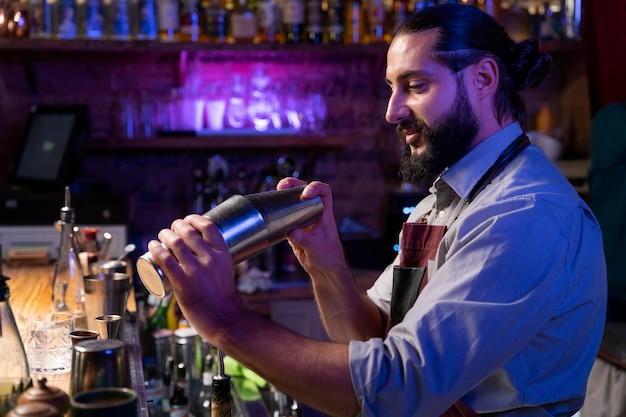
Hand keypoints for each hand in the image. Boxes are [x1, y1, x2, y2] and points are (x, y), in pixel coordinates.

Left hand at [147, 214, 244, 335]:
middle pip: (189, 232)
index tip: (188, 220)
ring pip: (175, 243)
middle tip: (171, 229)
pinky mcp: (182, 282)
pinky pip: (165, 260)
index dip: (195, 219)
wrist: (223, 318)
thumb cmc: (223, 297)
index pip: (208, 227)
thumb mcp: (225, 270)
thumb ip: (214, 258)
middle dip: (176, 226)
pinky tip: (153, 246)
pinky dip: (156, 249)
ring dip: (165, 235)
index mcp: (222, 254)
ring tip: (161, 236)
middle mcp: (210, 259)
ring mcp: (195, 270)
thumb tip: (197, 246)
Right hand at [276, 178, 348, 278]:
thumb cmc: (329, 258)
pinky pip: (285, 216)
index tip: (305, 194)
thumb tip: (291, 231)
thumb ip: (304, 240)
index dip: (315, 188)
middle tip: (283, 186)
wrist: (325, 270)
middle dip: (294, 184)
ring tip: (275, 192)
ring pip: (294, 201)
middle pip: (305, 191)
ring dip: (284, 194)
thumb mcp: (317, 249)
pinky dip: (278, 211)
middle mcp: (314, 214)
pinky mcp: (294, 229)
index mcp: (324, 215)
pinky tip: (271, 210)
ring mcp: (303, 221)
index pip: (324, 192)